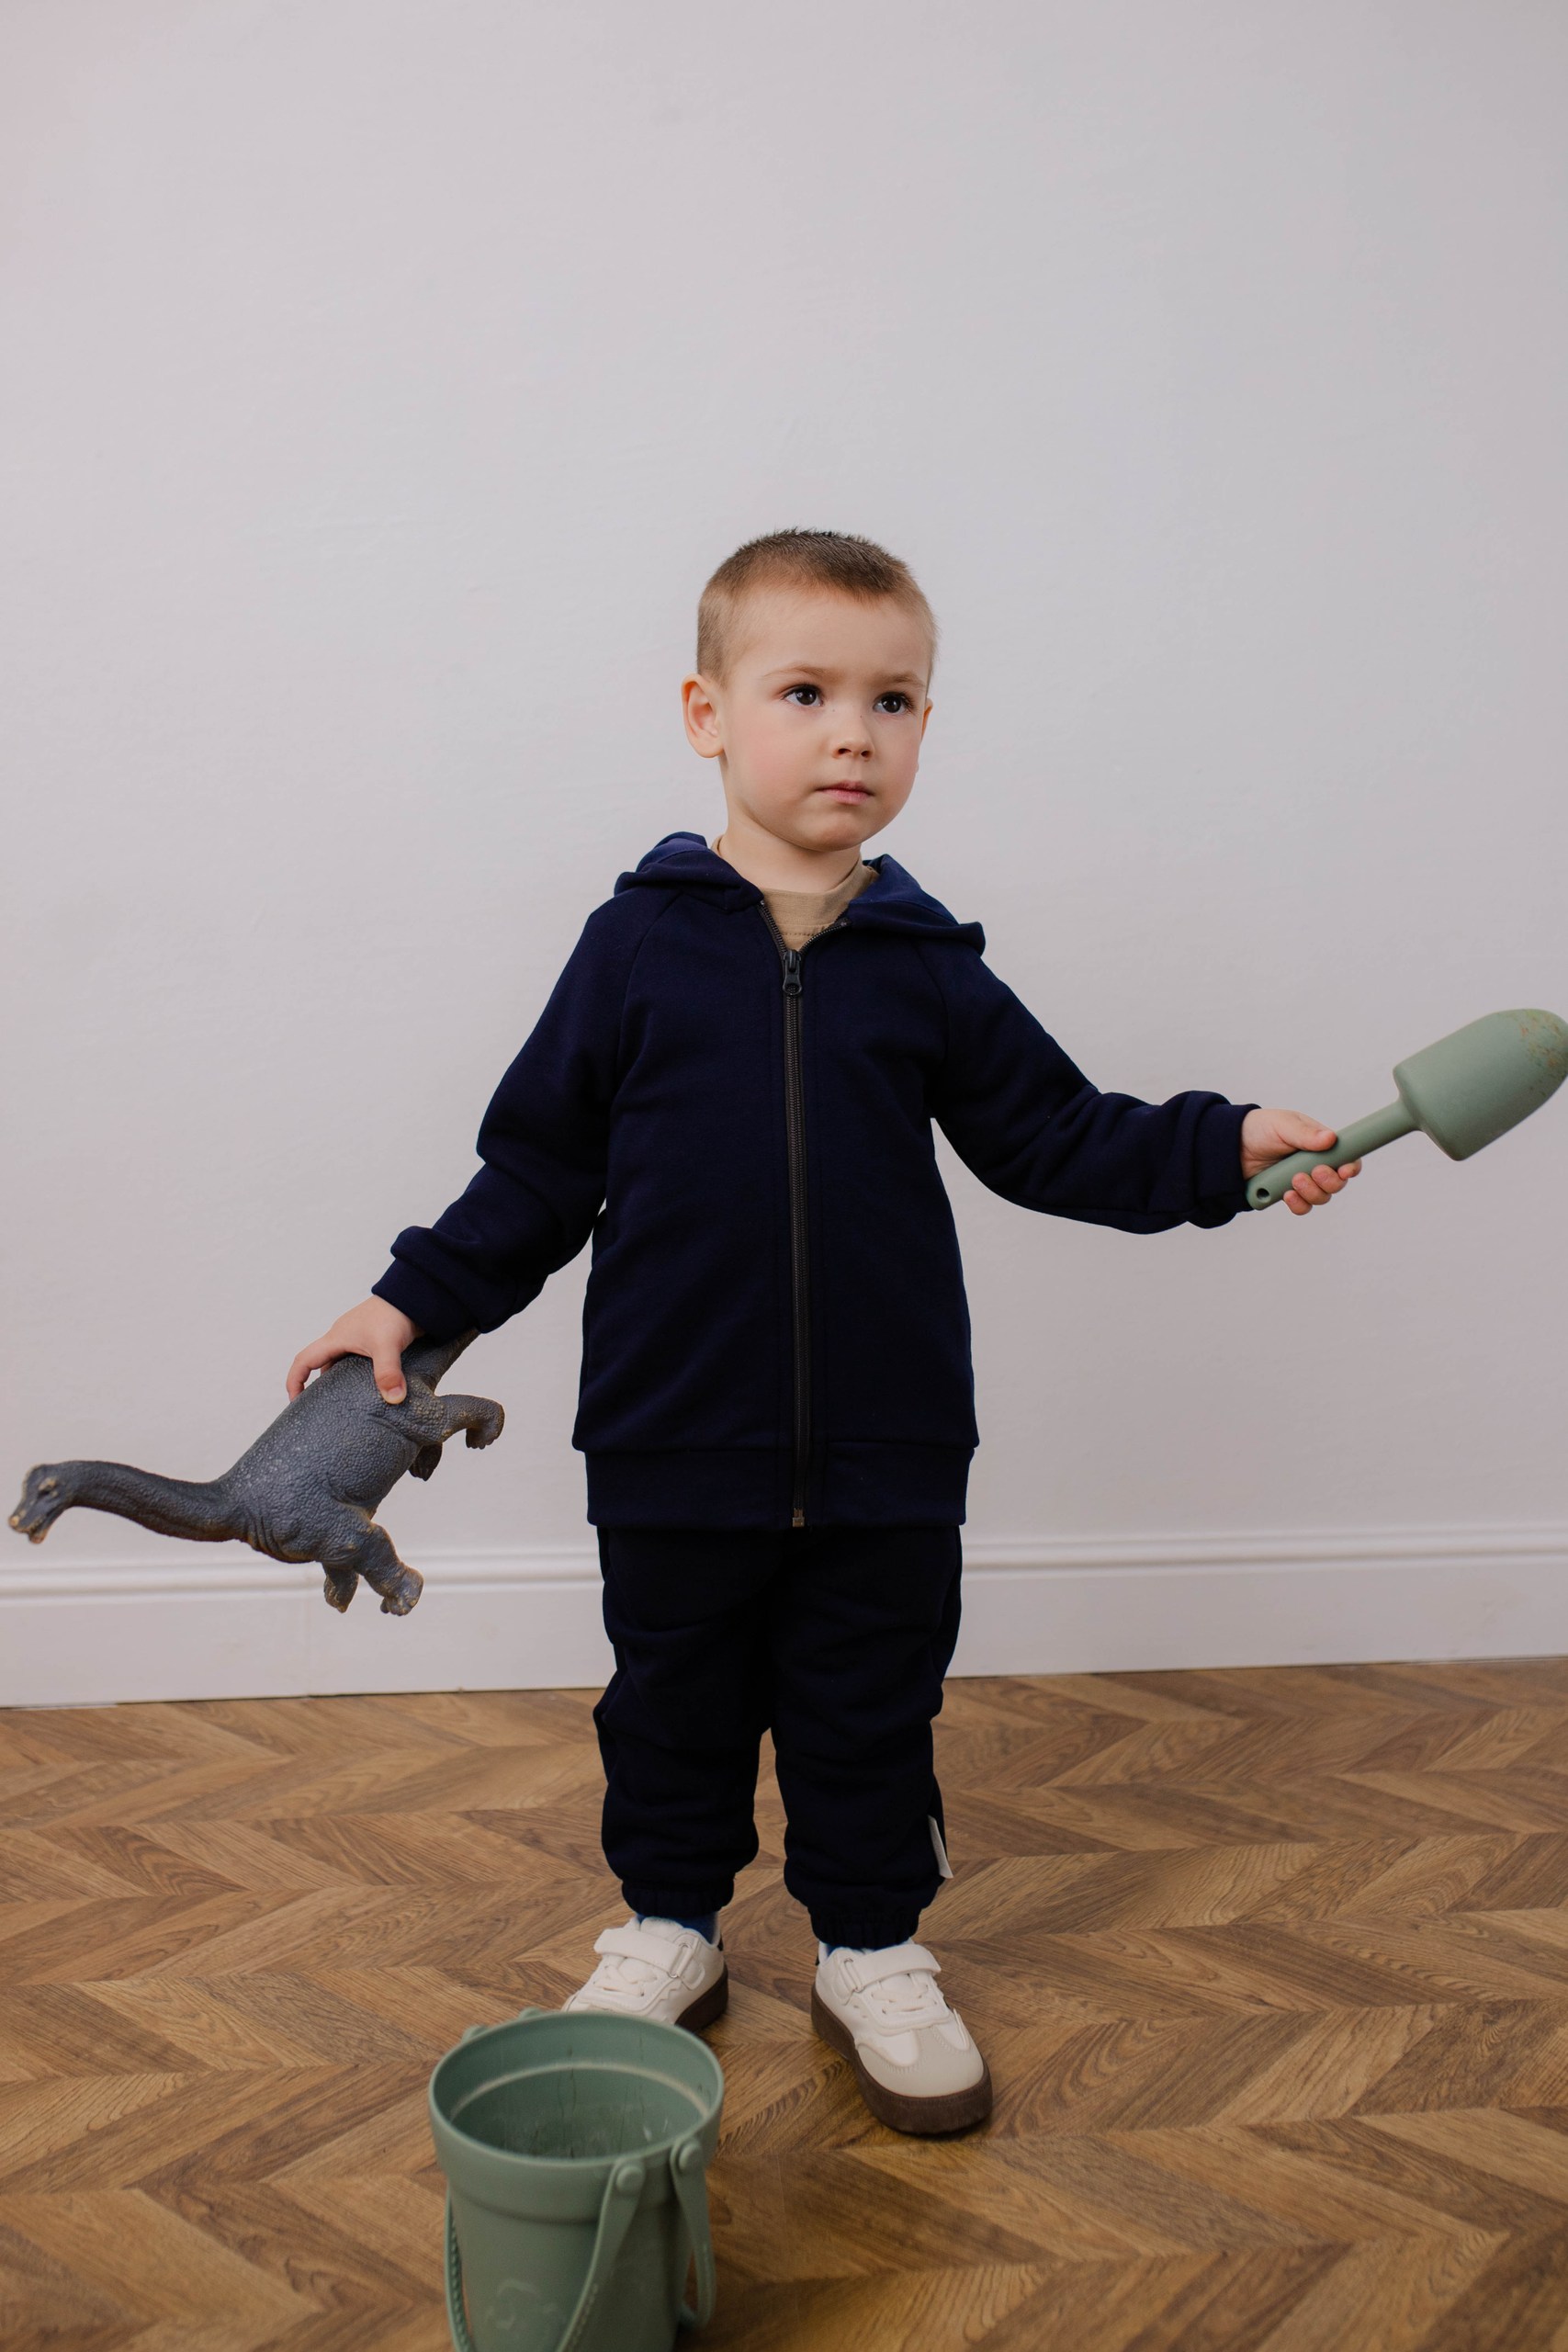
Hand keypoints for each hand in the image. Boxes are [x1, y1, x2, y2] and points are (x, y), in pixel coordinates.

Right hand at [287, 1298, 419, 1401]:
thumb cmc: (393, 1314)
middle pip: (321, 1366)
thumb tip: (393, 1398)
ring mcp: (357, 1340)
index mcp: (335, 1339)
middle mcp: (342, 1339)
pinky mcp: (372, 1342)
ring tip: (346, 1405)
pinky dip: (357, 1377)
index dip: (295, 1381)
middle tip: (322, 1410)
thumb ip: (387, 1372)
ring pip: (340, 1365)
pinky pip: (356, 1363)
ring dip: (340, 1383)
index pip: (304, 1360)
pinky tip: (368, 1390)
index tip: (296, 1402)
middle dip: (318, 1388)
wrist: (413, 1296)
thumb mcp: (387, 1345)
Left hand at [1240, 1108, 1362, 1215]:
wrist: (1231, 1147)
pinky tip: (1287, 1194)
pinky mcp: (1288, 1194)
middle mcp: (1316, 1165)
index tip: (1345, 1171)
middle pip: (1337, 1183)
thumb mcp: (1283, 1125)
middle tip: (1314, 1172)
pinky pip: (1302, 1207)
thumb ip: (1305, 1134)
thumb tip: (1330, 1138)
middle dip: (1329, 1181)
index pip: (1347, 1159)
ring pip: (1321, 1198)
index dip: (1350, 1168)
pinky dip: (1298, 1204)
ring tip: (1294, 1180)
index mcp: (1321, 1145)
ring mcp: (1302, 1181)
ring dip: (1311, 1193)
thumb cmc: (1260, 1129)